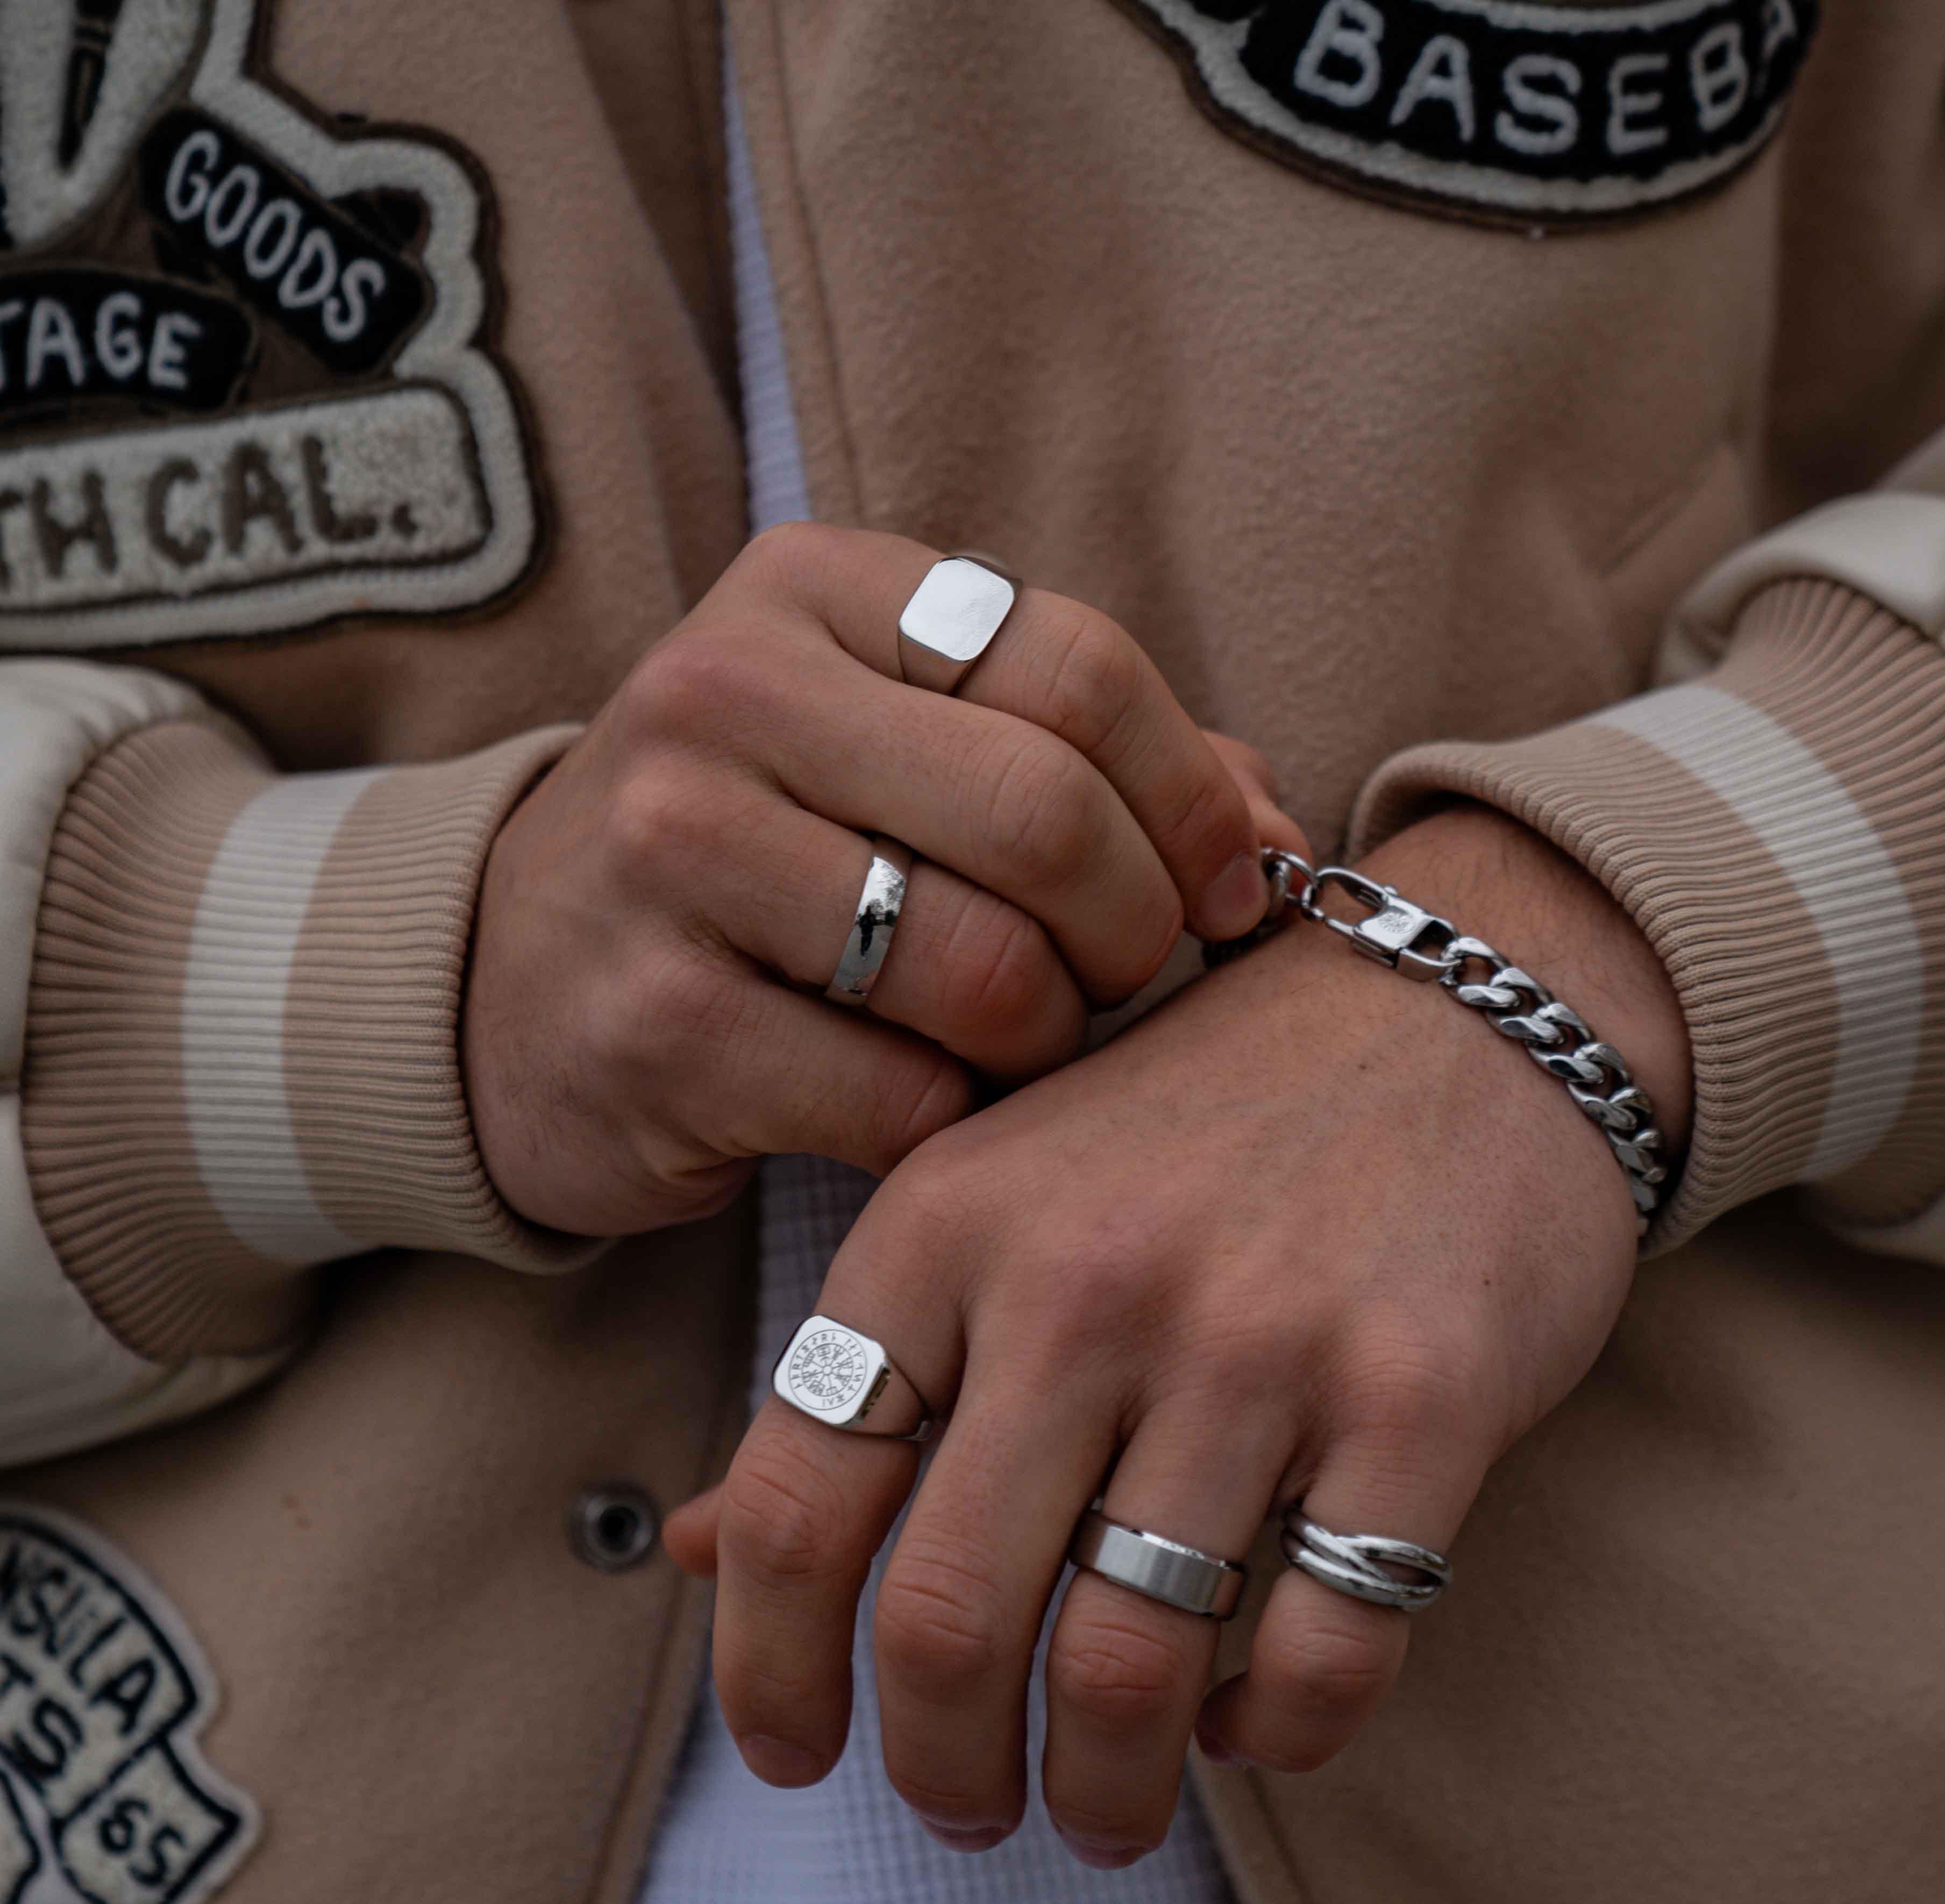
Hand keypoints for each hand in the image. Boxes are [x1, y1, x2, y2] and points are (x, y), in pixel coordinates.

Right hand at [463, 522, 1296, 1234]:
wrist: (518, 985)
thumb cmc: (765, 860)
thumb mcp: (903, 752)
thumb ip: (1097, 763)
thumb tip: (1280, 832)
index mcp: (814, 591)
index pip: (1082, 670)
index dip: (1195, 799)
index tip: (1228, 888)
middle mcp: (724, 695)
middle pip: (1048, 818)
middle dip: (1136, 931)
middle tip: (1127, 981)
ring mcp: (673, 859)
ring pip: (985, 971)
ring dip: (1048, 1039)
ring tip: (1016, 1043)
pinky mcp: (659, 1026)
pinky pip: (904, 1101)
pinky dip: (956, 1125)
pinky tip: (923, 1106)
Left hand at [668, 806, 1690, 1863]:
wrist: (1463, 1005)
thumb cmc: (1205, 1125)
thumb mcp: (997, 1200)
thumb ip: (862, 1377)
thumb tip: (697, 1556)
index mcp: (947, 1222)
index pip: (796, 1501)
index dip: (768, 1672)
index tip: (798, 1758)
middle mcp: (1086, 1281)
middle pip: (952, 1626)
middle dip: (943, 1774)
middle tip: (968, 1813)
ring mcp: (1262, 1341)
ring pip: (1131, 1673)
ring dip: (1104, 1792)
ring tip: (1105, 1813)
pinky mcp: (1423, 1401)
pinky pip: (1322, 1658)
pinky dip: (1274, 1736)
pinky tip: (1252, 1720)